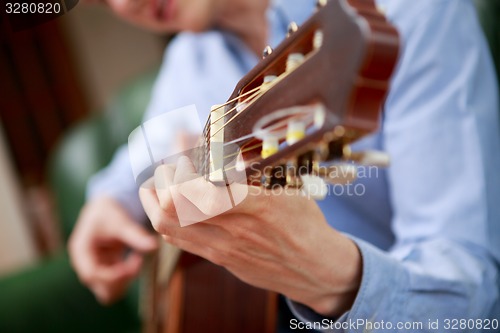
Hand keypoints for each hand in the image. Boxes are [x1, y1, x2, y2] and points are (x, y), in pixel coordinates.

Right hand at [68, 197, 157, 303]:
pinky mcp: (105, 270)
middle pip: (101, 289)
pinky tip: (135, 258)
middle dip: (122, 280)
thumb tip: (155, 246)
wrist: (104, 209)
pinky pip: (116, 284)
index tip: (135, 263)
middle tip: (137, 261)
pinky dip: (128, 275)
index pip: (92, 274)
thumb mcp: (121, 221)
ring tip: (137, 259)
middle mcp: (84, 264)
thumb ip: (135, 235)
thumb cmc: (108, 212)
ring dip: (126, 280)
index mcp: (81, 250)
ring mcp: (95, 269)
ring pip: (109, 292)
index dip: (114, 275)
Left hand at [139, 156, 361, 315]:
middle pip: (171, 205)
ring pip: (167, 225)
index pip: (198, 188)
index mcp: (254, 205)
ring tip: (161, 181)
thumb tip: (229, 148)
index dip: (181, 166)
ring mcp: (222, 248)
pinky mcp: (219, 260)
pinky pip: (179, 240)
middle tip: (173, 164)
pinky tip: (173, 204)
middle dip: (163, 177)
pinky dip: (166, 218)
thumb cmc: (305, 224)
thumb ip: (257, 171)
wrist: (315, 269)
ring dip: (154, 199)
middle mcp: (233, 229)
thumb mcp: (289, 189)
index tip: (186, 150)